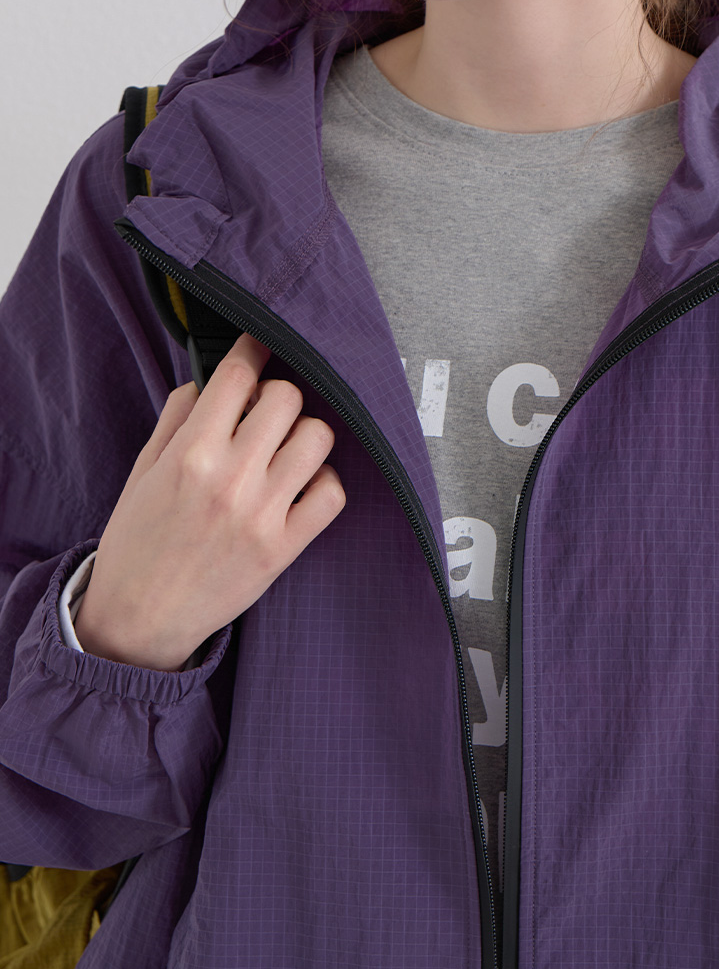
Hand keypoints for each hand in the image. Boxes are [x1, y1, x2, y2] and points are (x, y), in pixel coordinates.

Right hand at [75, 332, 344, 671]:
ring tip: (282, 449)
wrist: (137, 623)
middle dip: (274, 395)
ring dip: (302, 434)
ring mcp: (262, 515)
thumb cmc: (136, 543)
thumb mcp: (142, 470)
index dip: (252, 348)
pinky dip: (322, 481)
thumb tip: (212, 381)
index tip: (258, 345)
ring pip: (318, 437)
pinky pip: (332, 494)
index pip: (238, 373)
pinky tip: (298, 486)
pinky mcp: (283, 550)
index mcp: (191, 452)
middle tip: (260, 413)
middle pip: (286, 397)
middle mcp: (231, 478)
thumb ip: (176, 417)